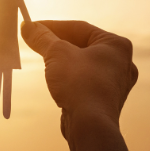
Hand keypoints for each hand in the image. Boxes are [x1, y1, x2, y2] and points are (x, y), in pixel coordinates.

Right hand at [21, 21, 138, 137]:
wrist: (91, 124)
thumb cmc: (79, 83)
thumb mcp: (56, 54)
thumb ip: (42, 38)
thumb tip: (27, 26)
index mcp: (116, 45)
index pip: (79, 27)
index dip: (52, 25)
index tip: (32, 27)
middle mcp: (122, 62)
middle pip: (83, 45)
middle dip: (57, 43)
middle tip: (35, 42)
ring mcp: (116, 82)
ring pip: (84, 64)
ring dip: (63, 60)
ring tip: (43, 59)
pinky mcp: (106, 99)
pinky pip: (85, 80)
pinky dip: (70, 76)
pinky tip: (56, 79)